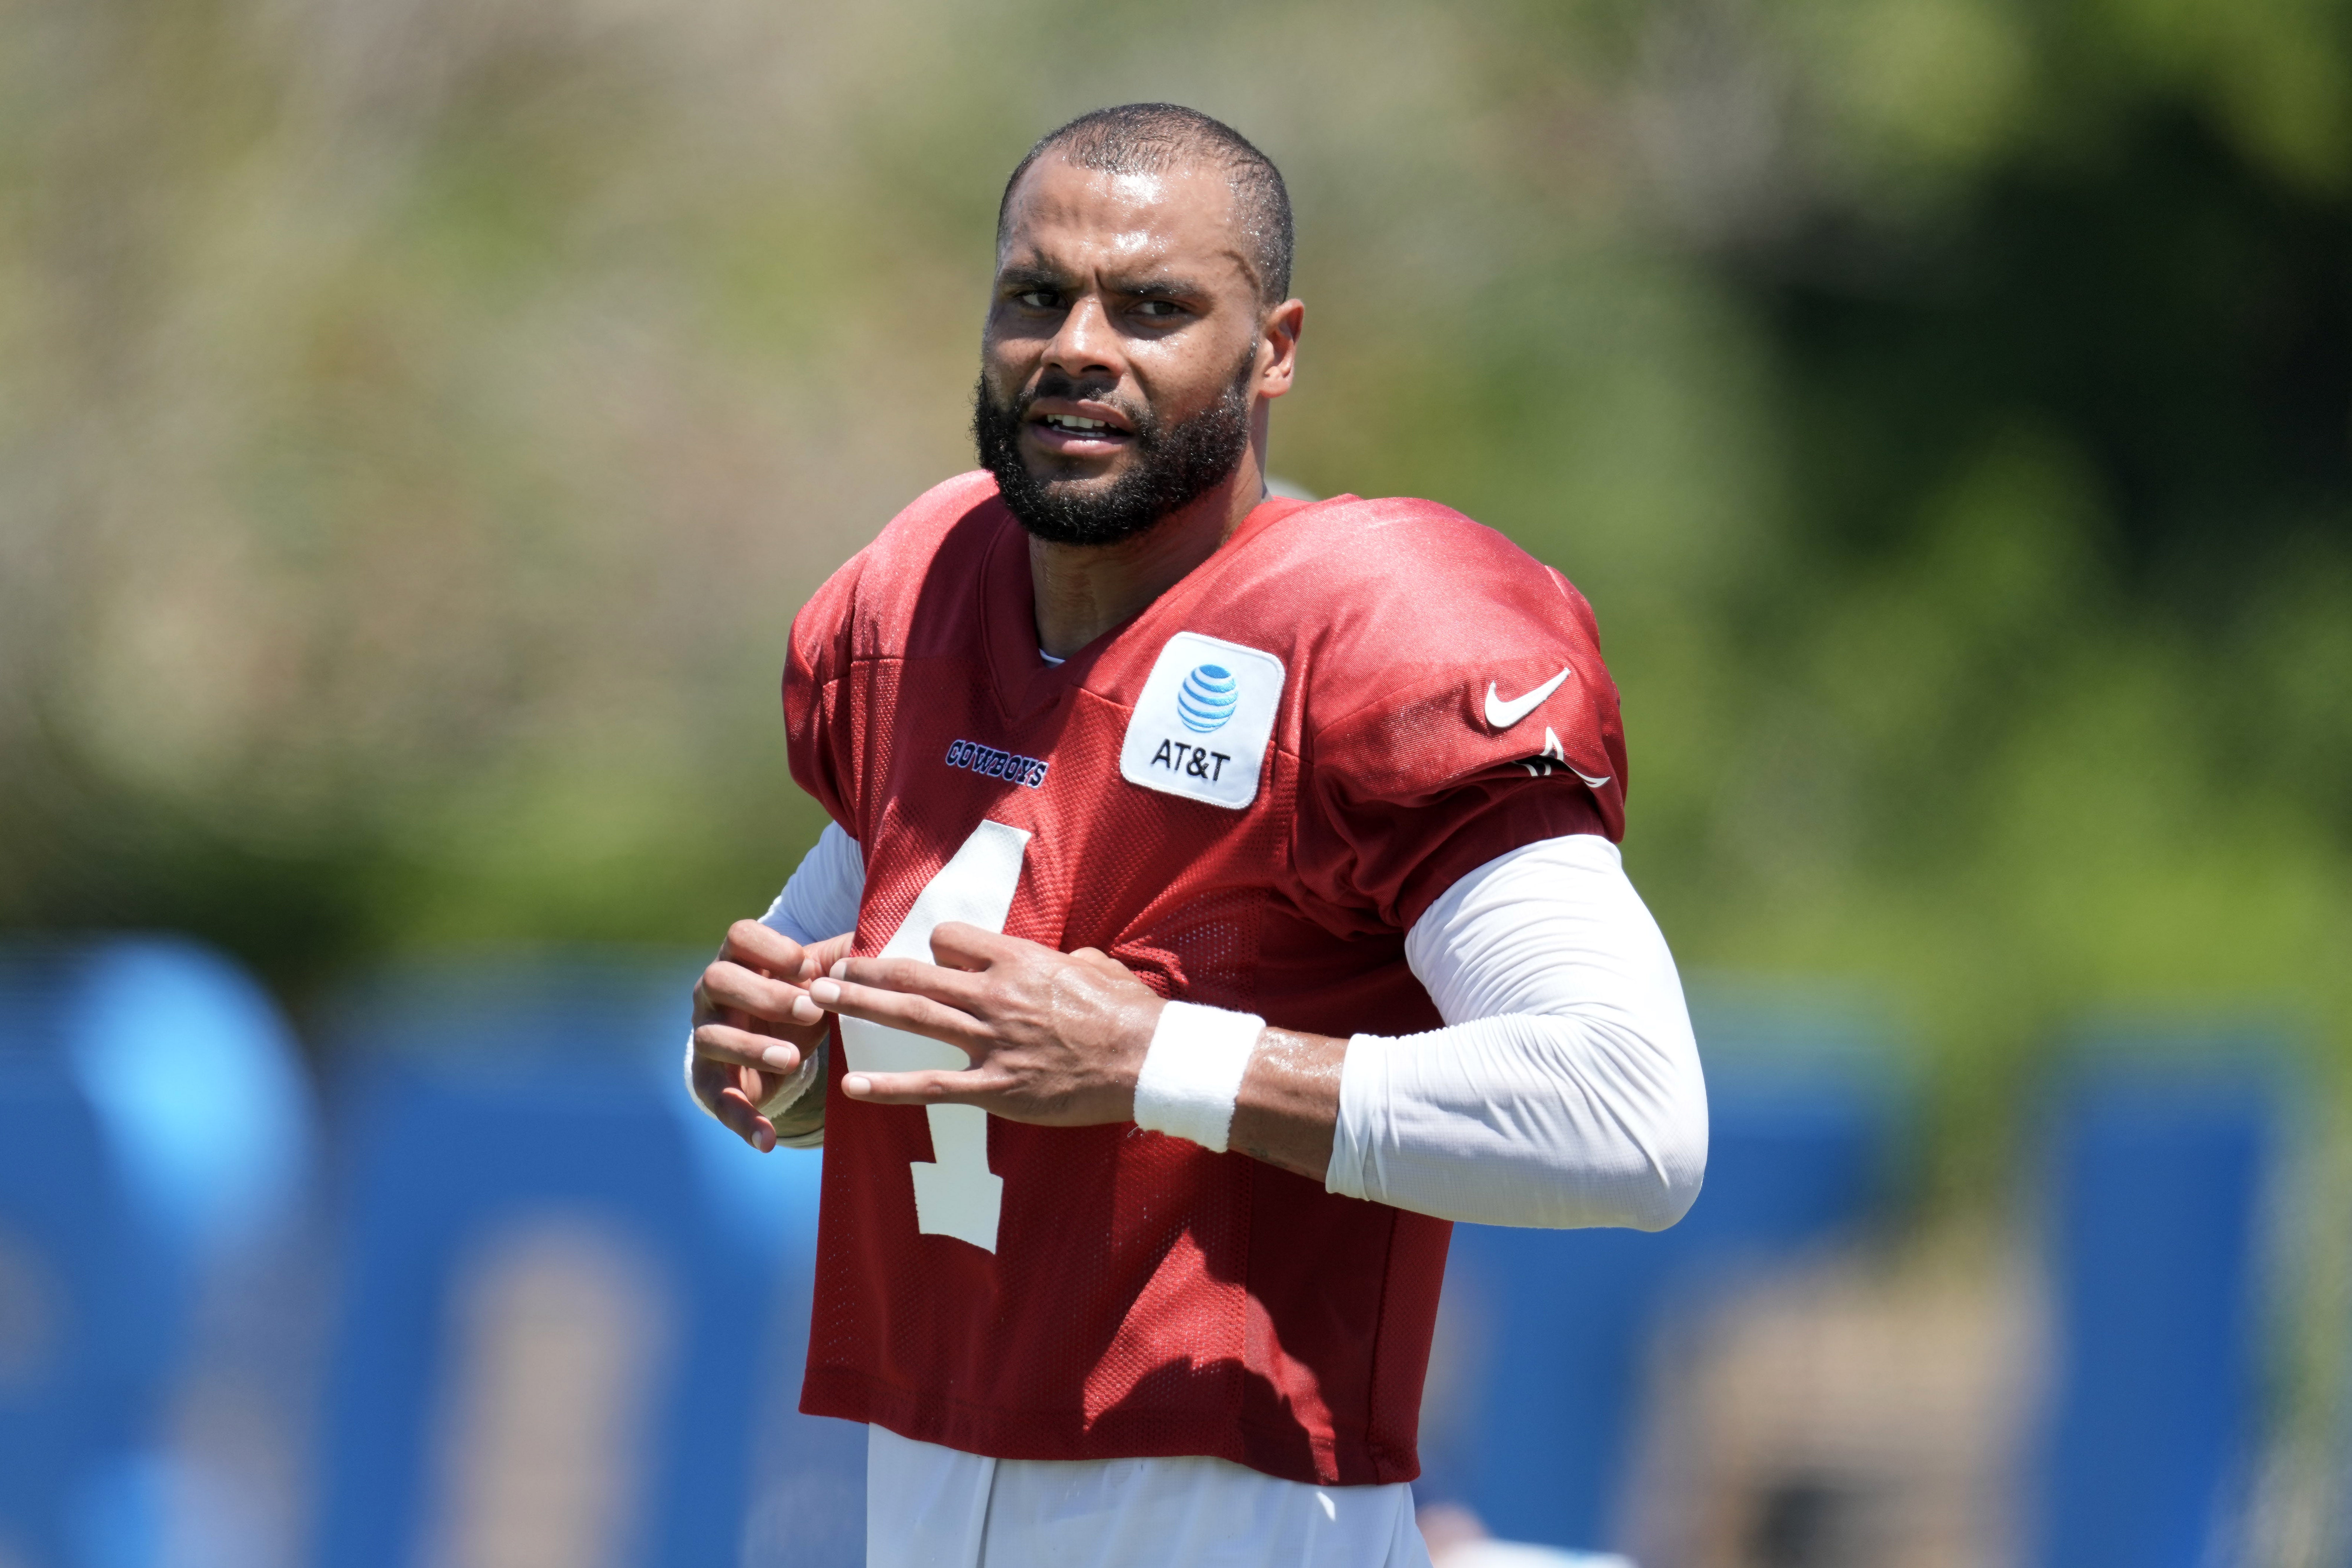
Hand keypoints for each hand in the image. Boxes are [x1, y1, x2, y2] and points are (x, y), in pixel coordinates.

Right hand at [690, 921, 853, 1151]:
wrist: (779, 1046)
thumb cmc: (804, 999)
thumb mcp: (824, 977)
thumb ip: (845, 959)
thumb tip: (878, 945)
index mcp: (742, 959)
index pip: (740, 935)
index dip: (770, 948)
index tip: (808, 967)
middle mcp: (714, 993)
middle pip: (719, 980)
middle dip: (766, 995)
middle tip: (811, 1012)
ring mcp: (706, 1035)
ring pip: (712, 1036)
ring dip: (751, 1048)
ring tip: (791, 1059)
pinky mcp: (710, 1080)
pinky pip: (717, 1099)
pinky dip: (742, 1120)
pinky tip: (767, 1140)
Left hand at [806, 922, 1163, 1125]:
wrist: (1150, 1059)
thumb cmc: (1131, 1012)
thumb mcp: (1099, 969)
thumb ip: (1071, 961)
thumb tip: (1069, 961)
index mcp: (1019, 962)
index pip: (952, 941)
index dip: (935, 947)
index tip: (925, 956)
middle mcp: (995, 996)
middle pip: (916, 974)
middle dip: (866, 970)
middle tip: (827, 969)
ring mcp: (992, 1042)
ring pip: (913, 1017)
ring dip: (861, 1006)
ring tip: (820, 1001)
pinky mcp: (997, 1088)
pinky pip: (933, 1086)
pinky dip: (888, 1085)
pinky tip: (852, 1086)